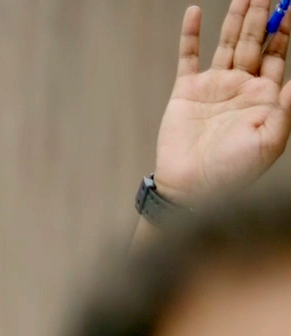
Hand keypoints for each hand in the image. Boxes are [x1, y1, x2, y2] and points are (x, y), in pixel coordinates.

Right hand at [154, 0, 290, 203]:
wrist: (193, 188)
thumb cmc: (234, 171)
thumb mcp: (271, 139)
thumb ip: (287, 106)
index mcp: (264, 97)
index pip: (278, 54)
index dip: (285, 30)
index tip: (290, 8)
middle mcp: (241, 87)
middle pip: (255, 42)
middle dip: (264, 16)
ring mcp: (213, 87)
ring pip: (228, 43)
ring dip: (236, 18)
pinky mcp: (186, 92)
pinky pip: (188, 57)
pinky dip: (190, 35)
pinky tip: (194, 13)